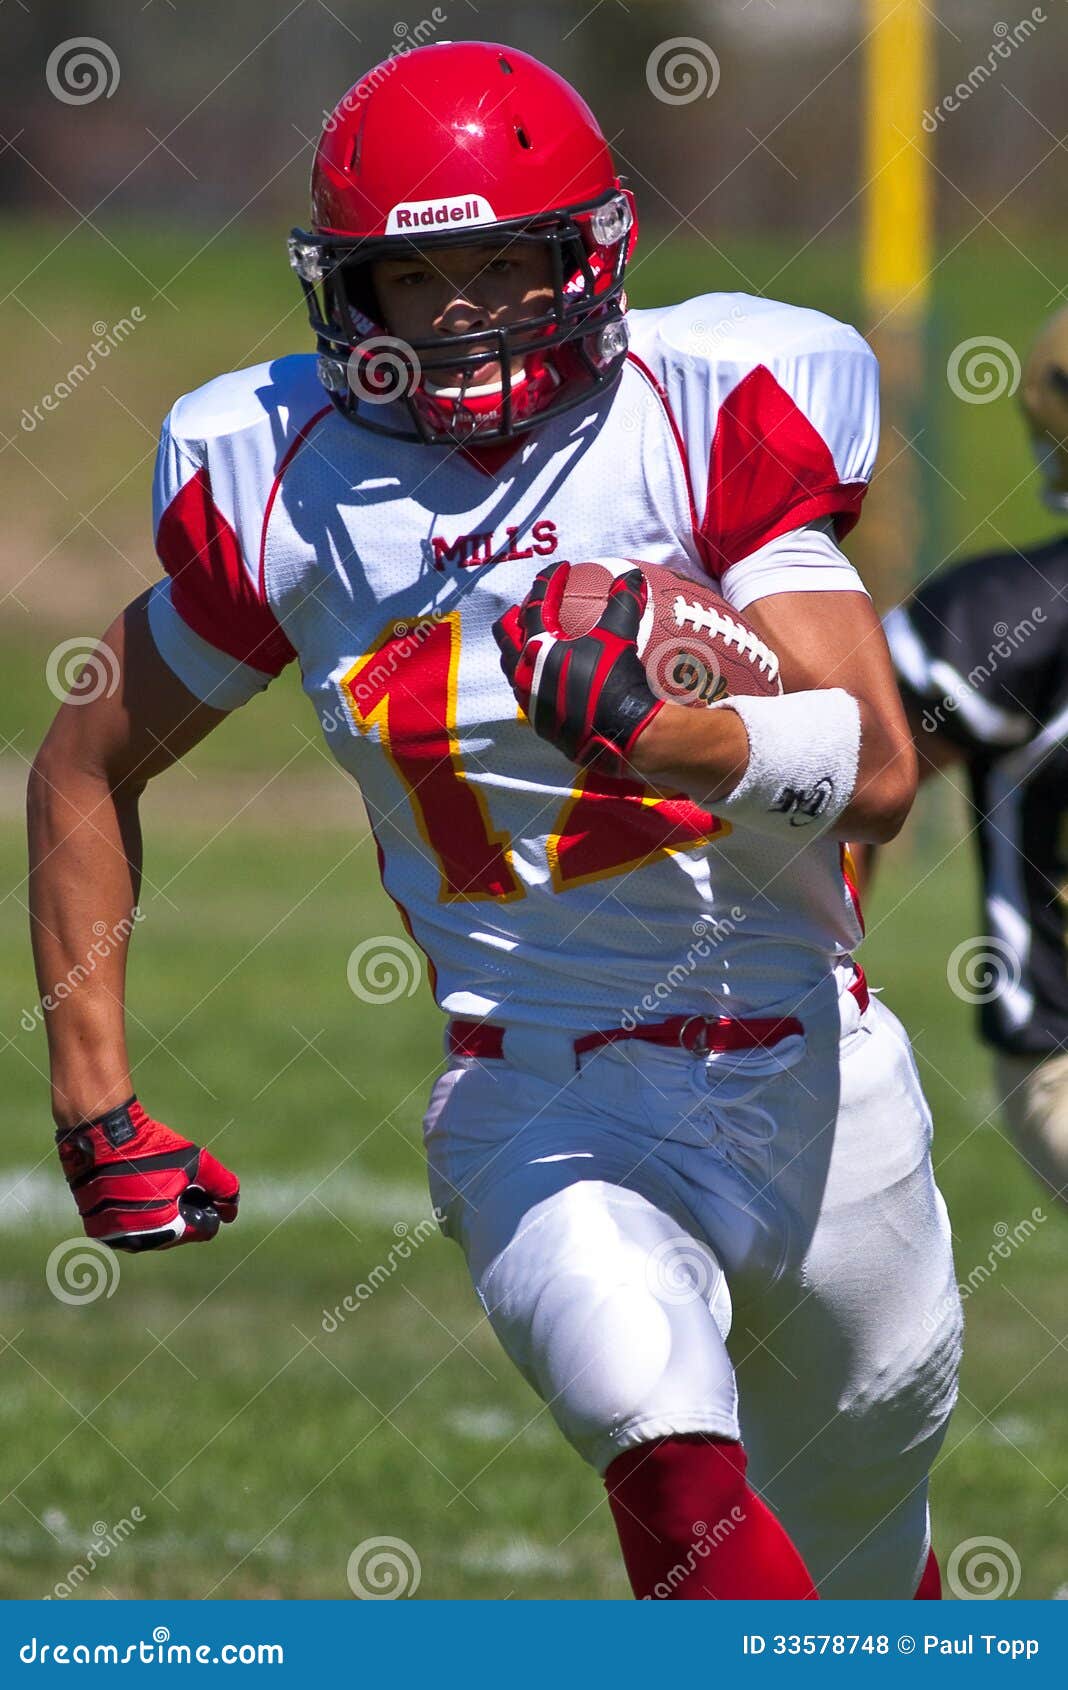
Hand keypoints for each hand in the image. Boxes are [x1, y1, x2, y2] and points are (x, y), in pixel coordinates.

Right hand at [55, 1096, 238, 1252]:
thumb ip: (223, 1186)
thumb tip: (232, 1211)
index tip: (198, 1187)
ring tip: (152, 1183)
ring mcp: (114, 1237)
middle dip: (181, 1211)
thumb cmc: (152, 1149)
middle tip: (174, 1182)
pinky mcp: (96, 1228)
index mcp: (165, 1230)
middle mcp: (137, 1242)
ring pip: (149, 1232)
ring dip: (156, 1213)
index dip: (207, 1206)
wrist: (101, 1137)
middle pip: (175, 1232)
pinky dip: (133, 1213)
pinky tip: (134, 1188)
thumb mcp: (197, 1162)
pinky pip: (125, 1228)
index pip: (203, 1230)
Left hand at [493, 560, 662, 768]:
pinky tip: (545, 673)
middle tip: (530, 605)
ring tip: (530, 638)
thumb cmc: (615, 678)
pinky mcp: (537, 719)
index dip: (548, 581)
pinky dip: (530, 674)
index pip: (535, 603)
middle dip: (515, 615)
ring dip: (517, 647)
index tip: (561, 570)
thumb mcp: (619, 635)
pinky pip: (524, 691)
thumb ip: (622, 602)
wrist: (619, 731)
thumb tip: (633, 576)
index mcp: (538, 645)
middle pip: (506, 633)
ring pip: (510, 664)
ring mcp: (528, 697)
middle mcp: (525, 670)